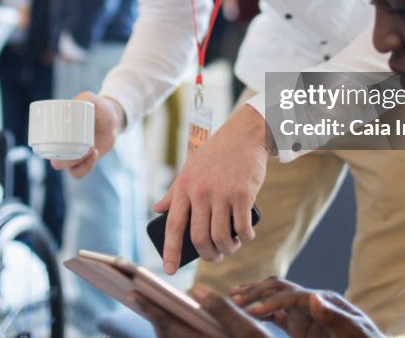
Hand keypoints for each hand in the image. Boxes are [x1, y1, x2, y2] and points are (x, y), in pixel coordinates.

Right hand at [50, 92, 124, 177]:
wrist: (112, 118)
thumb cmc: (97, 107)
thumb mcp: (90, 100)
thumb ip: (83, 98)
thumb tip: (72, 103)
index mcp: (56, 133)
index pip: (44, 145)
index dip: (48, 147)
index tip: (64, 139)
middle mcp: (62, 146)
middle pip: (56, 161)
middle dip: (66, 159)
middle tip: (84, 145)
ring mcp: (73, 155)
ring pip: (67, 168)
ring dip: (77, 163)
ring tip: (92, 148)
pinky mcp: (84, 162)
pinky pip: (78, 173)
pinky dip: (85, 168)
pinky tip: (95, 154)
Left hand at [135, 285, 269, 337]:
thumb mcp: (249, 330)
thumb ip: (222, 309)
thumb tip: (194, 288)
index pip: (170, 326)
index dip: (151, 308)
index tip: (135, 293)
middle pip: (165, 334)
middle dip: (150, 313)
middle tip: (134, 293)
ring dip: (159, 322)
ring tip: (148, 302)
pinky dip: (171, 329)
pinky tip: (171, 318)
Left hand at [154, 104, 267, 273]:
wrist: (244, 136)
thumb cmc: (215, 155)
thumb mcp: (189, 169)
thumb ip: (174, 191)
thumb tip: (157, 210)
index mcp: (184, 187)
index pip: (173, 225)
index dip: (170, 251)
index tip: (169, 270)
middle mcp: (201, 192)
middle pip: (199, 238)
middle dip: (207, 255)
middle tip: (214, 257)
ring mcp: (222, 194)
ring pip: (221, 237)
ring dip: (227, 249)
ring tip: (231, 247)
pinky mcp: (243, 194)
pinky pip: (242, 227)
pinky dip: (245, 237)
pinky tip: (246, 236)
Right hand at [235, 277, 383, 337]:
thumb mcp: (355, 335)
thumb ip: (337, 318)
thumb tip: (314, 297)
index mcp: (325, 300)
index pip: (291, 294)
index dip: (270, 301)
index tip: (252, 311)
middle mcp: (312, 302)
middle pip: (279, 289)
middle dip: (256, 292)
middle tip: (233, 300)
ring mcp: (305, 315)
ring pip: (274, 299)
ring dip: (255, 297)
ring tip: (232, 299)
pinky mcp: (301, 328)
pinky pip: (276, 316)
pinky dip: (260, 313)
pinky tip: (245, 314)